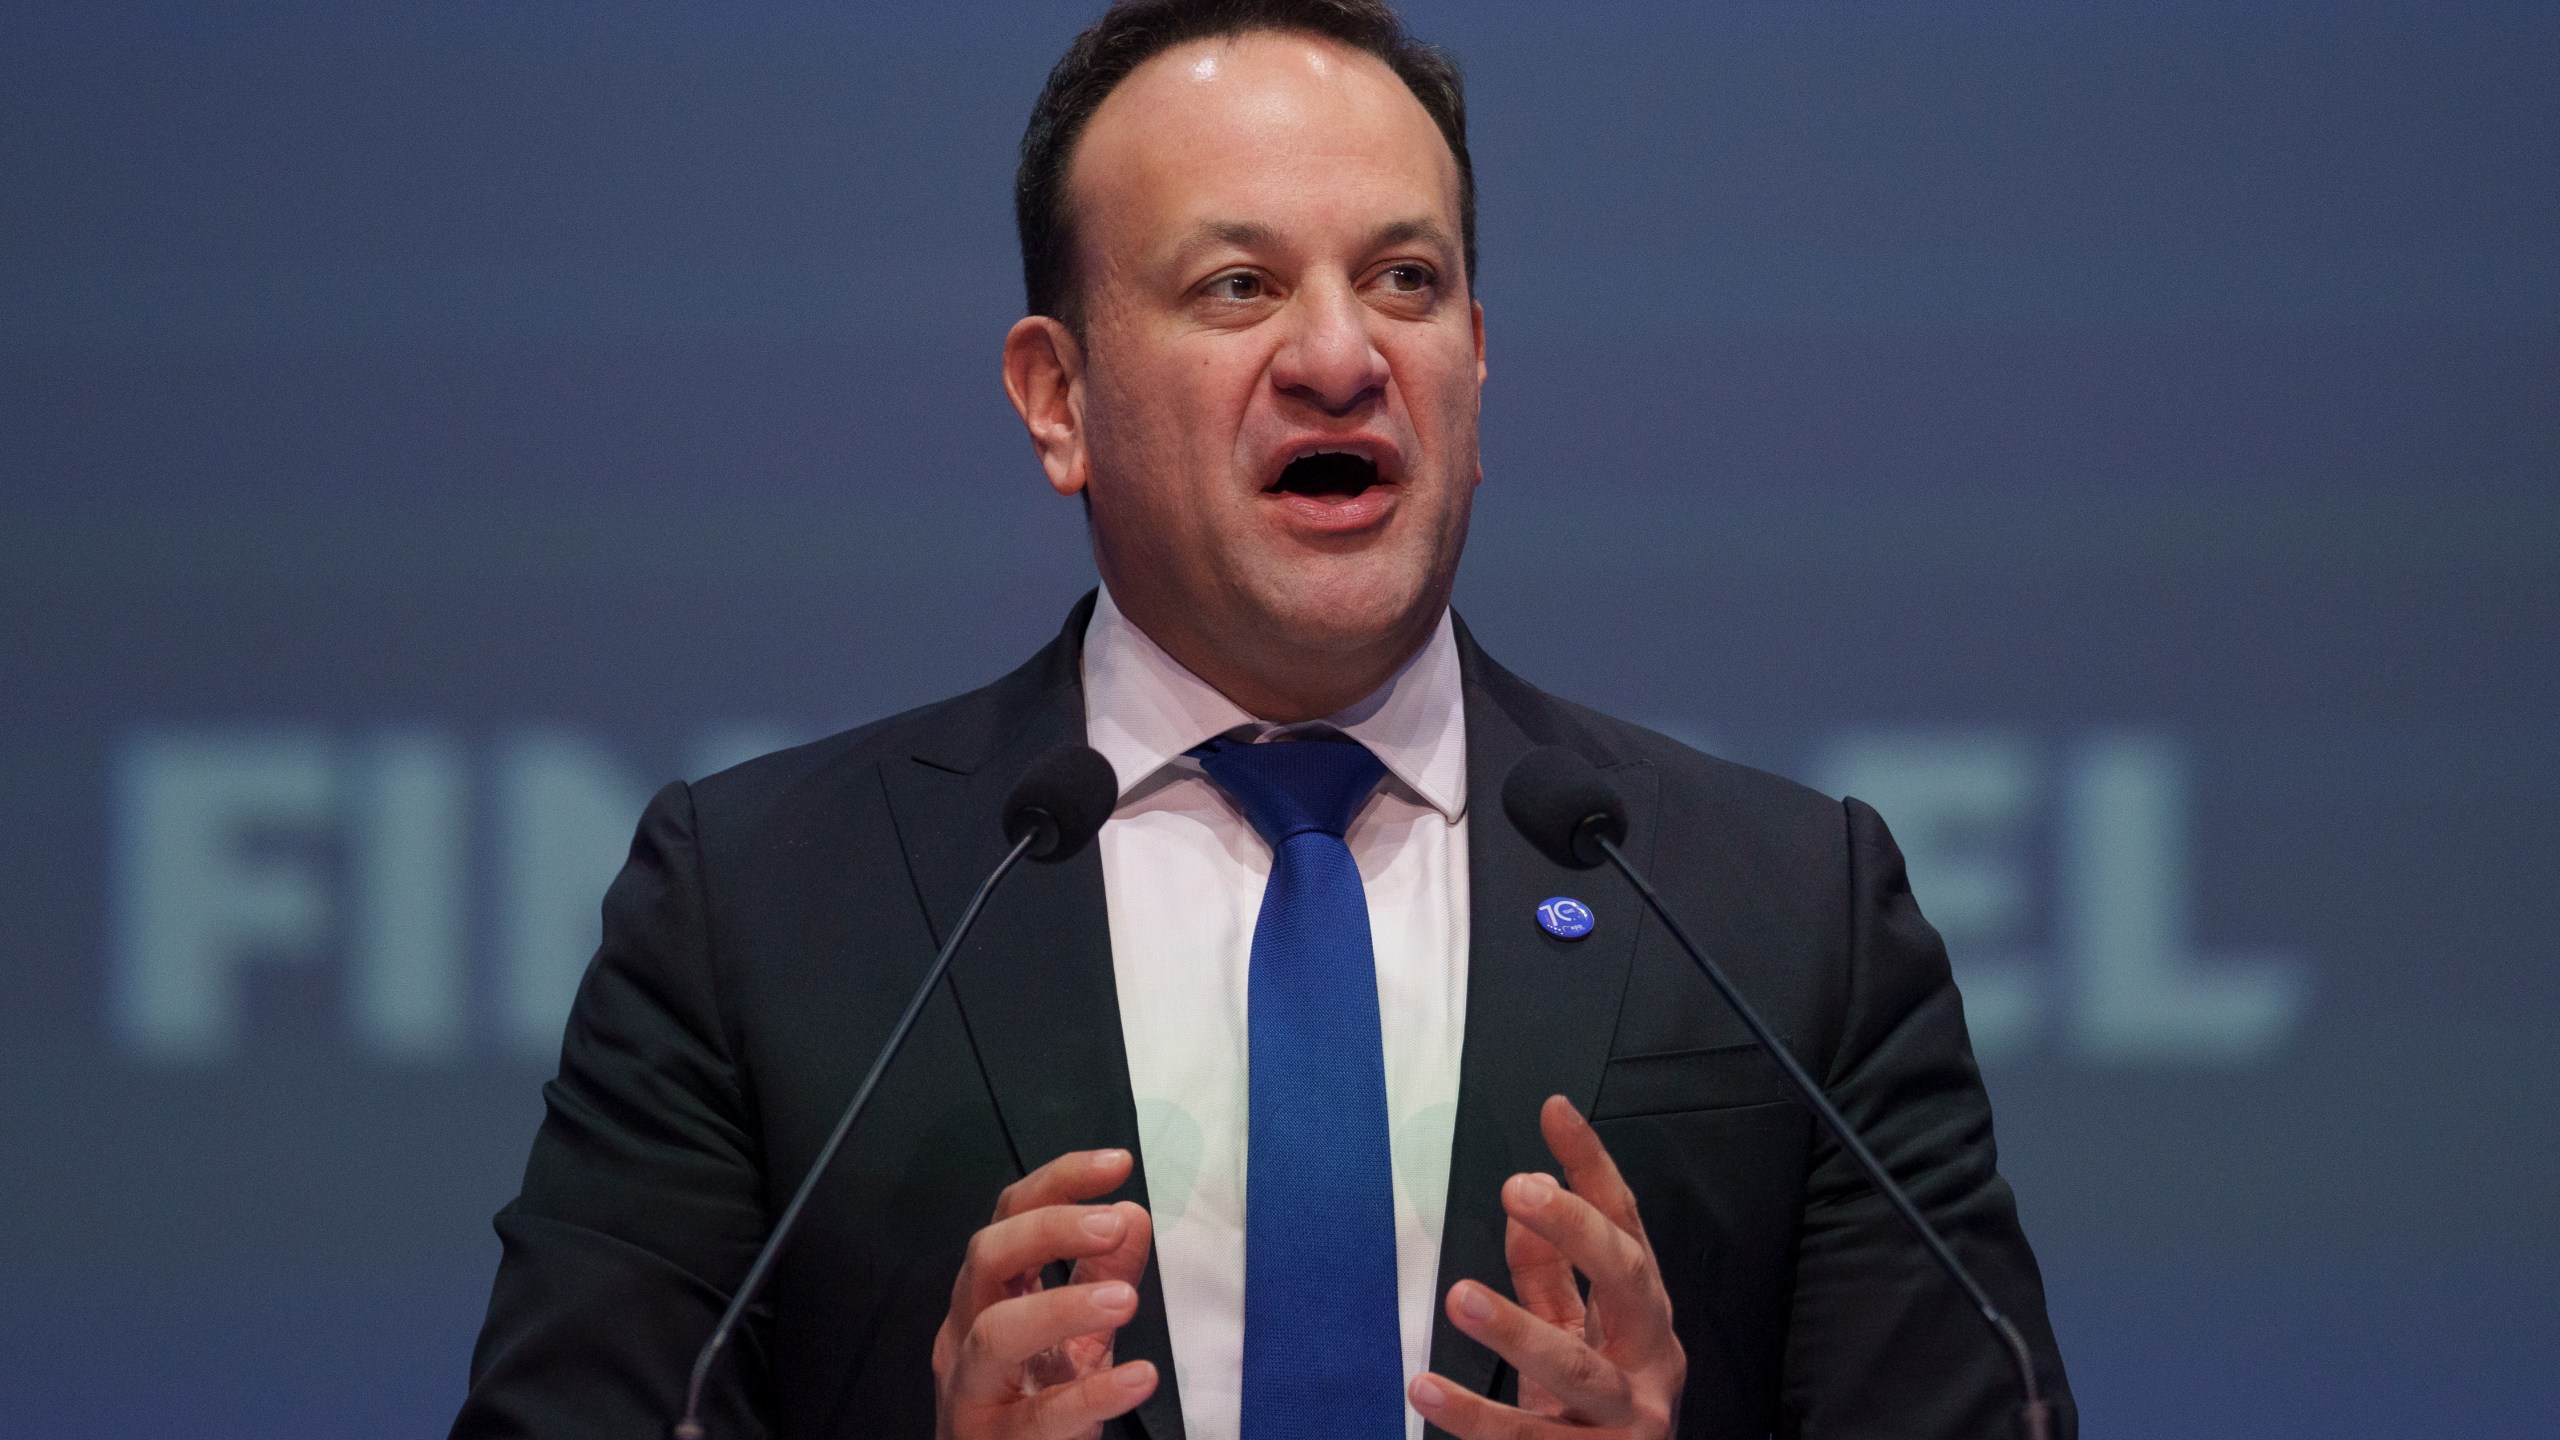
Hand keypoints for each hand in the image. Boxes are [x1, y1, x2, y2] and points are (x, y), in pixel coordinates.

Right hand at [933, 1147, 1158, 1439]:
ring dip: (1061, 1307)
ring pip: (995, 1335)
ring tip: (1125, 1300)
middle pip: (986, 1258)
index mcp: (985, 1296)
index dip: (1058, 1182)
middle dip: (1050, 1231)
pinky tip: (1138, 1377)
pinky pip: (1039, 1417)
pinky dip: (1092, 1395)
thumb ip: (1104, 1274)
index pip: (1007, 1217)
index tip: (1116, 1163)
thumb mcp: (1076, 1334)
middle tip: (1114, 1224)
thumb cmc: (1033, 1405)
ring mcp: (971, 1391)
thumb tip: (1132, 1214)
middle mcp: (964, 1334)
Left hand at [1409, 1096, 1684, 1438]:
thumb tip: (1531, 1195)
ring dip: (1515, 1329)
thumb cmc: (1593, 1416)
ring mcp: (1629, 1420)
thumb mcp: (1574, 1336)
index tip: (1554, 1113)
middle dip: (1576, 1229)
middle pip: (1627, 1280)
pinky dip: (1474, 1416)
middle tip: (1519, 1189)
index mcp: (1646, 1319)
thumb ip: (1550, 1274)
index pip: (1626, 1226)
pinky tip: (1428, 1388)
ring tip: (1461, 1295)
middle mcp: (1651, 1363)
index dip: (1592, 1167)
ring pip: (1576, 1368)